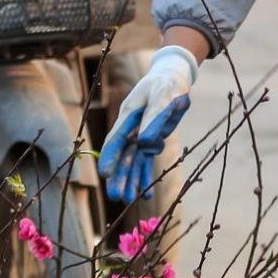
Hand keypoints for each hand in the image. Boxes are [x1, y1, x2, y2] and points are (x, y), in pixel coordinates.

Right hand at [99, 44, 196, 202]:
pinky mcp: (151, 140)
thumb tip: (145, 142)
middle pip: (122, 155)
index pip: (116, 139)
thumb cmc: (166, 84)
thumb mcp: (163, 97)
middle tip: (116, 197)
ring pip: (133, 162)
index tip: (105, 174)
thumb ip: (154, 118)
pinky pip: (146, 161)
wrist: (172, 78)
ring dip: (132, 180)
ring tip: (130, 200)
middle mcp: (131, 128)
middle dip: (119, 176)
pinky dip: (146, 176)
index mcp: (128, 115)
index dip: (110, 157)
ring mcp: (140, 135)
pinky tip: (148, 192)